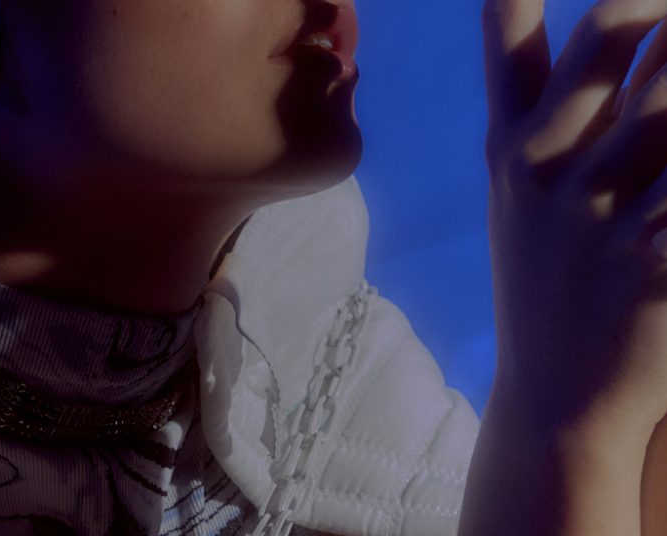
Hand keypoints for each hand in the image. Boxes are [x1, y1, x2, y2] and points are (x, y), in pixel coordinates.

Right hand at [482, 0, 666, 435]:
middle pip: (620, 39)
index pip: (528, 37)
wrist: (556, 394)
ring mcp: (601, 216)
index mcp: (513, 147)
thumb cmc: (541, 278)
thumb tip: (562, 6)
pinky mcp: (655, 264)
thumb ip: (533, 96)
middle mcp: (549, 170)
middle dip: (662, 19)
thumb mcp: (511, 185)